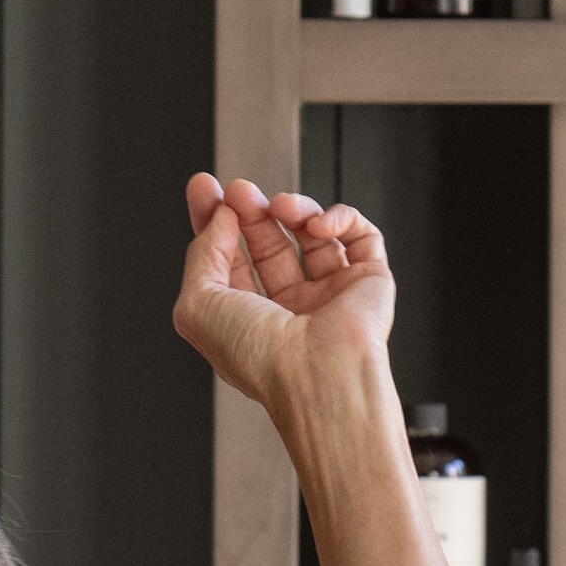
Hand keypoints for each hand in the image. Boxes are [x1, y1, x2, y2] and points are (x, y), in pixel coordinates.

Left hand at [172, 173, 398, 419]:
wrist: (318, 375)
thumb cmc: (260, 358)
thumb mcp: (197, 305)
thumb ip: (200, 254)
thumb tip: (220, 219)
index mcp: (248, 322)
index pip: (229, 261)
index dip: (215, 222)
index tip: (206, 191)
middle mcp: (290, 311)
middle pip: (268, 244)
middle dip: (251, 210)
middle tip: (240, 190)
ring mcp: (330, 295)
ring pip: (311, 235)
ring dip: (292, 209)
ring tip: (279, 205)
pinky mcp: (368, 282)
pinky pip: (360, 235)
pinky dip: (340, 219)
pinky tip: (318, 226)